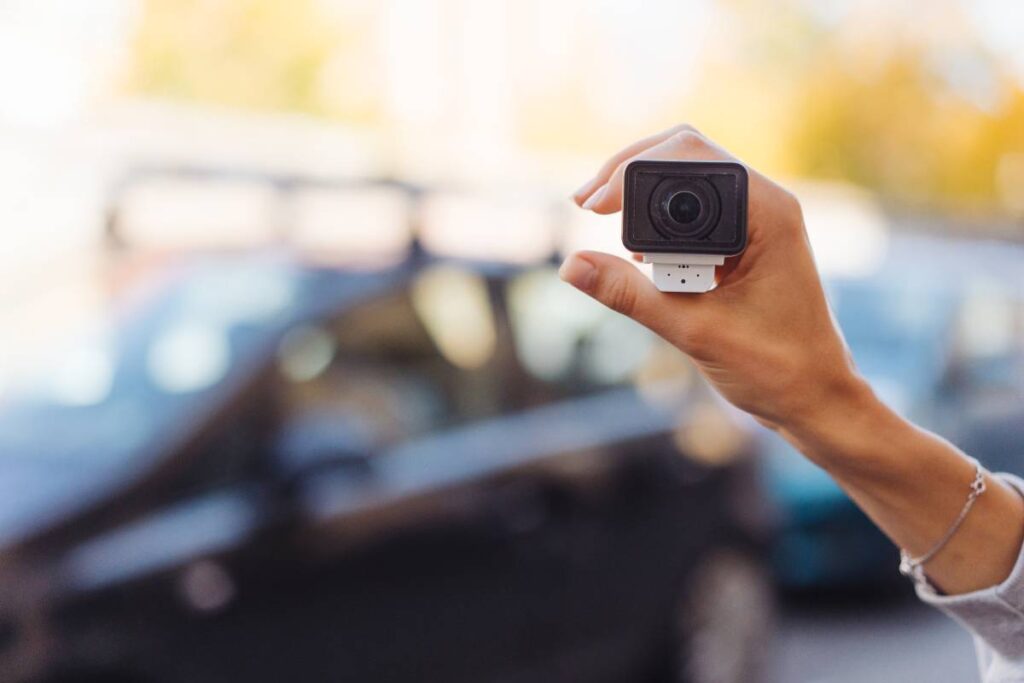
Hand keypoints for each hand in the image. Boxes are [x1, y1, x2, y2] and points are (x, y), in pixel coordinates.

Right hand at [561, 125, 864, 431]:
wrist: (817, 399)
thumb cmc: (774, 370)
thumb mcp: (692, 330)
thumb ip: (630, 295)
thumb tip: (572, 266)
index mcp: (768, 213)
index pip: (689, 156)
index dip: (632, 171)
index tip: (593, 207)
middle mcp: (767, 204)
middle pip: (686, 154)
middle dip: (630, 172)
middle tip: (585, 204)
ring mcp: (758, 220)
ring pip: (688, 178)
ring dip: (641, 193)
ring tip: (600, 216)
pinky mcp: (746, 240)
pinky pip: (696, 209)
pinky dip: (659, 219)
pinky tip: (635, 250)